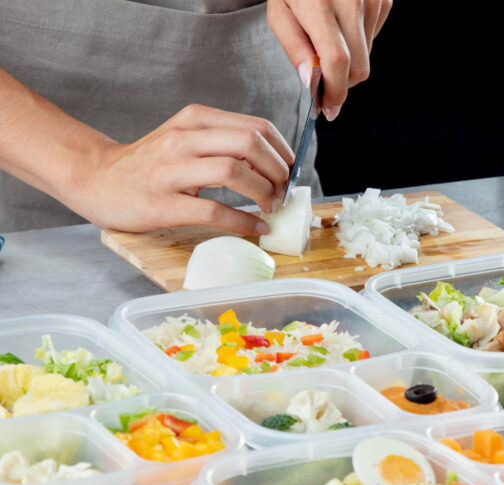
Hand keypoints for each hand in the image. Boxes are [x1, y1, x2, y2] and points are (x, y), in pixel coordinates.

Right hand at [64, 104, 293, 234]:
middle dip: (278, 170)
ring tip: (271, 207)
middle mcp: (183, 139)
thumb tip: (273, 165)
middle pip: (249, 143)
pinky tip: (255, 227)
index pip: (256, 126)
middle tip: (284, 190)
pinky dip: (243, 221)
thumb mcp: (186, 139)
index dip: (283, 150)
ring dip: (264, 192)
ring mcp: (170, 171)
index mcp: (195, 120)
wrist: (94, 178)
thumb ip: (224, 144)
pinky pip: (213, 211)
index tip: (292, 169)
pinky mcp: (162, 203)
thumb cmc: (148, 164)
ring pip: (233, 172)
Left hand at [267, 0, 392, 120]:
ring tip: (328, 38)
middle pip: (359, 68)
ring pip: (367, 56)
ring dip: (348, 60)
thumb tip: (310, 83)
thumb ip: (293, 48)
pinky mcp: (384, 0)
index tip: (328, 109)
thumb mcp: (279, 12)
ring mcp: (372, 0)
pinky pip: (373, 38)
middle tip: (323, 82)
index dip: (335, 92)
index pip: (337, 61)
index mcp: (320, 5)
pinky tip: (342, 25)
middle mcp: (352, 2)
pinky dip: (357, 42)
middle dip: (342, 83)